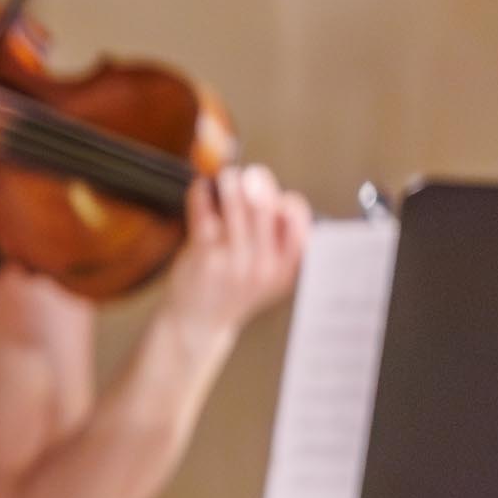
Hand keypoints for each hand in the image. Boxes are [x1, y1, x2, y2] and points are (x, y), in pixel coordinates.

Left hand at [155, 164, 310, 339]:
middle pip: (266, 205)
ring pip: (236, 202)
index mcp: (286, 267)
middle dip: (256, 182)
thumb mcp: (267, 274)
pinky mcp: (205, 255)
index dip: (288, 202)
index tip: (275, 196)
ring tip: (226, 176)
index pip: (299, 222)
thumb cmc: (231, 293)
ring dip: (229, 181)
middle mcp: (264, 264)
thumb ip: (274, 241)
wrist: (199, 323)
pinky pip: (204, 209)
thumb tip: (268, 190)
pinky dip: (201, 192)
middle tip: (249, 174)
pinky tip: (201, 188)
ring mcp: (235, 260)